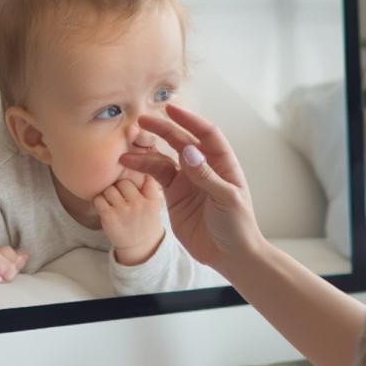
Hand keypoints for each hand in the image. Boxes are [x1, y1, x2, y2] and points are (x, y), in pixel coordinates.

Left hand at [94, 175, 164, 265]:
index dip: (137, 169)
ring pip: (109, 189)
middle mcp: (139, 203)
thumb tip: (138, 159)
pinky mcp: (109, 217)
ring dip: (108, 193)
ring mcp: (124, 211)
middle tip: (121, 194)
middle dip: (119, 185)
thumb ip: (148, 185)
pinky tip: (104, 207)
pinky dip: (99, 201)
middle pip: (123, 181)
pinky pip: (98, 199)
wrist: (140, 247)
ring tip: (112, 201)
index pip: (145, 174)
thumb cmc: (145, 220)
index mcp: (152, 198)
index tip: (133, 168)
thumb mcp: (154, 203)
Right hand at [118, 103, 262, 270]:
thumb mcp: (226, 199)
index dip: (190, 120)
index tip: (171, 109)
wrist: (230, 255)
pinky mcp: (175, 196)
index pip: (206, 134)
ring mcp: (188, 181)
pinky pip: (157, 177)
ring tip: (127, 150)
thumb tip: (188, 150)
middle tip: (142, 121)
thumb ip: (206, 175)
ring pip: (165, 159)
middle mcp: (204, 167)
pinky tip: (130, 163)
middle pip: (182, 141)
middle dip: (163, 130)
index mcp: (223, 163)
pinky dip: (144, 169)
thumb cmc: (237, 225)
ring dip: (148, 152)